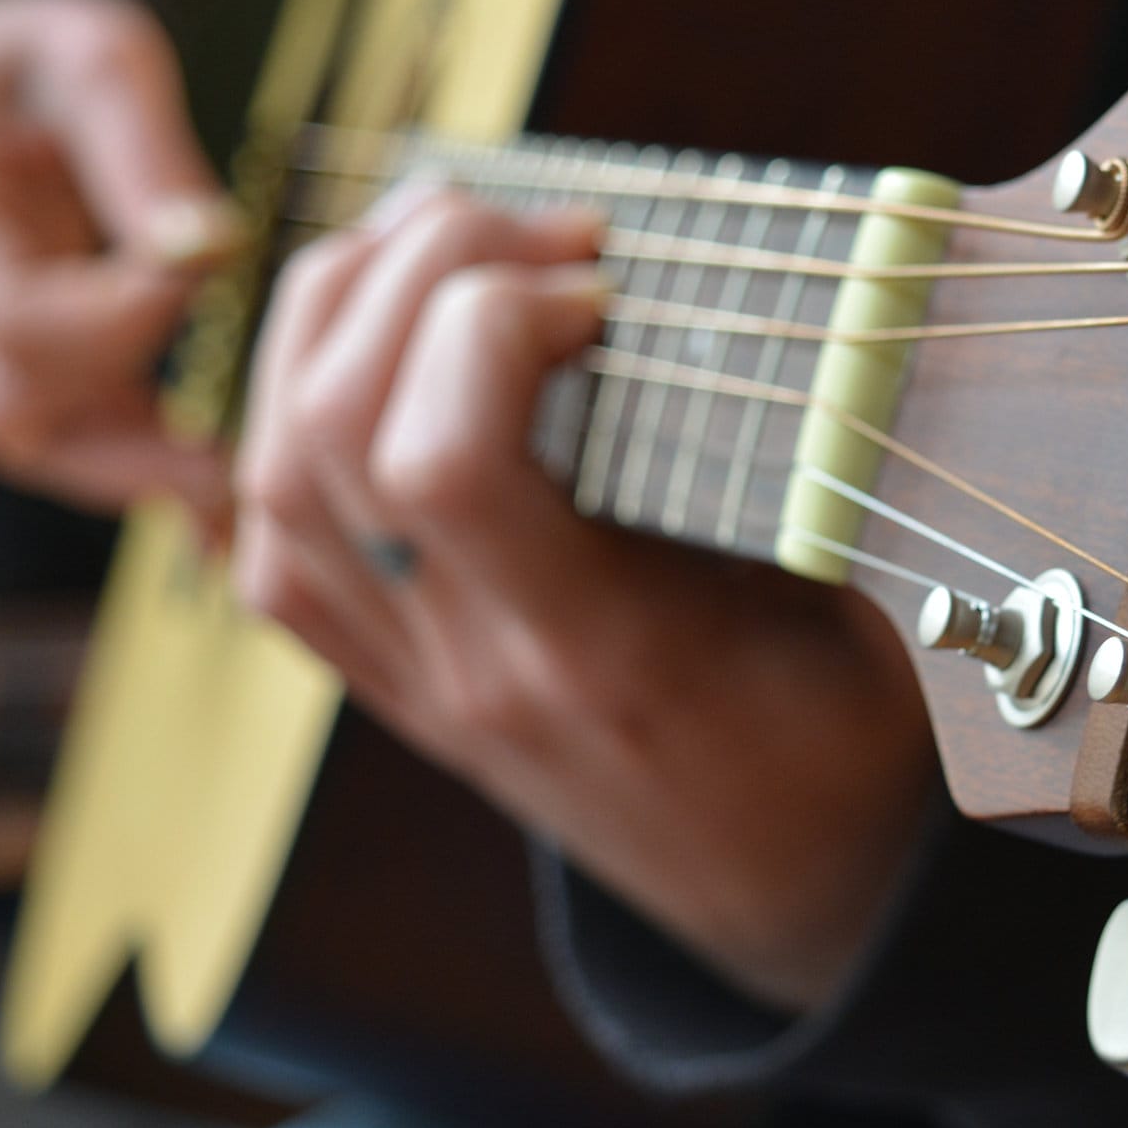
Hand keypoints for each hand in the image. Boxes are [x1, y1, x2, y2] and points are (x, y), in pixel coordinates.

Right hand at [0, 0, 236, 518]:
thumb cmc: (43, 42)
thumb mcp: (100, 55)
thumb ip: (145, 150)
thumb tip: (212, 248)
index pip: (13, 310)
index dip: (121, 321)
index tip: (214, 288)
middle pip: (1, 401)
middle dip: (126, 438)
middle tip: (240, 464)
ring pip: (17, 434)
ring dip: (124, 470)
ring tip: (231, 498)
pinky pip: (44, 427)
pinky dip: (119, 460)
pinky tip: (202, 485)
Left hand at [232, 189, 935, 1013]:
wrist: (782, 897)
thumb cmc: (839, 740)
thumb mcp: (859, 607)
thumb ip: (804, 471)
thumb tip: (784, 296)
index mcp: (597, 656)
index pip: (441, 465)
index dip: (496, 318)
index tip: (606, 280)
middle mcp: (470, 669)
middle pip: (331, 432)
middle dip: (415, 272)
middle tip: (540, 229)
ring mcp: (409, 676)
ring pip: (272, 466)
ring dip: (340, 314)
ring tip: (454, 247)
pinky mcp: (383, 670)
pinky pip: (268, 527)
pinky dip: (296, 402)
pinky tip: (387, 341)